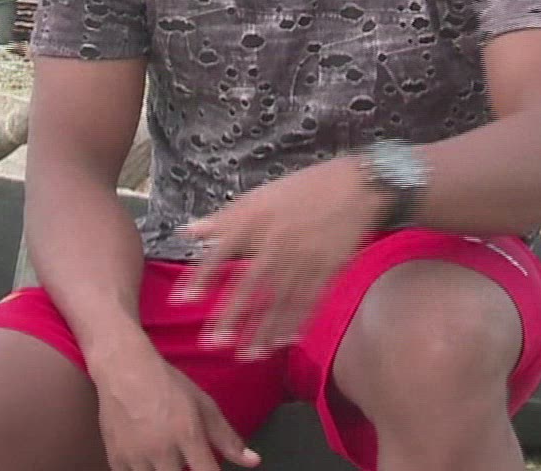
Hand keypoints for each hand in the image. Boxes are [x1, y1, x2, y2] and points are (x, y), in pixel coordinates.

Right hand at [94, 352, 258, 470]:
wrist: (123, 368)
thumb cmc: (167, 384)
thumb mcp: (203, 405)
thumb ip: (227, 438)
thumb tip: (253, 462)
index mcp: (187, 434)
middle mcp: (161, 449)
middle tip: (184, 458)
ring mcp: (135, 456)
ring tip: (167, 459)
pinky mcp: (115, 458)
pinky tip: (148, 462)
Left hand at [178, 158, 386, 358]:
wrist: (358, 185)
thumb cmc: (304, 188)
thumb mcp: (259, 195)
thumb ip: (224, 217)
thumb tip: (188, 230)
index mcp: (256, 219)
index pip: (220, 251)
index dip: (200, 277)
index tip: (182, 301)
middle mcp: (276, 242)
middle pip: (249, 284)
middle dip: (230, 315)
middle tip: (212, 343)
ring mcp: (304, 258)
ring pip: (279, 301)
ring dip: (262, 330)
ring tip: (246, 355)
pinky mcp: (328, 270)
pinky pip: (309, 302)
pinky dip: (296, 323)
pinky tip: (284, 342)